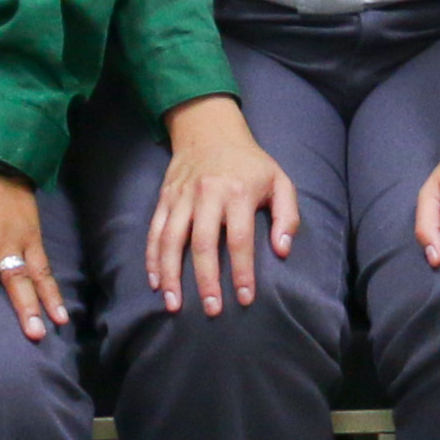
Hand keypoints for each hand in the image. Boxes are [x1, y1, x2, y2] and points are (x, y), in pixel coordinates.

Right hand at [146, 94, 297, 313]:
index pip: (240, 239)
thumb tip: (282, 250)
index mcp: (238, 192)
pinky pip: (155, 231)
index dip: (243, 271)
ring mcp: (182, 197)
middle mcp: (207, 194)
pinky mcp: (165, 198)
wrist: (210, 130)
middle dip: (206, 280)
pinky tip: (156, 282)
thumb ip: (287, 216)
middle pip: (203, 243)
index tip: (245, 298)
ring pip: (171, 240)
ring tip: (174, 304)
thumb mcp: (280, 180)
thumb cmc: (250, 163)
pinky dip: (152, 258)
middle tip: (211, 310)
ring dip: (171, 275)